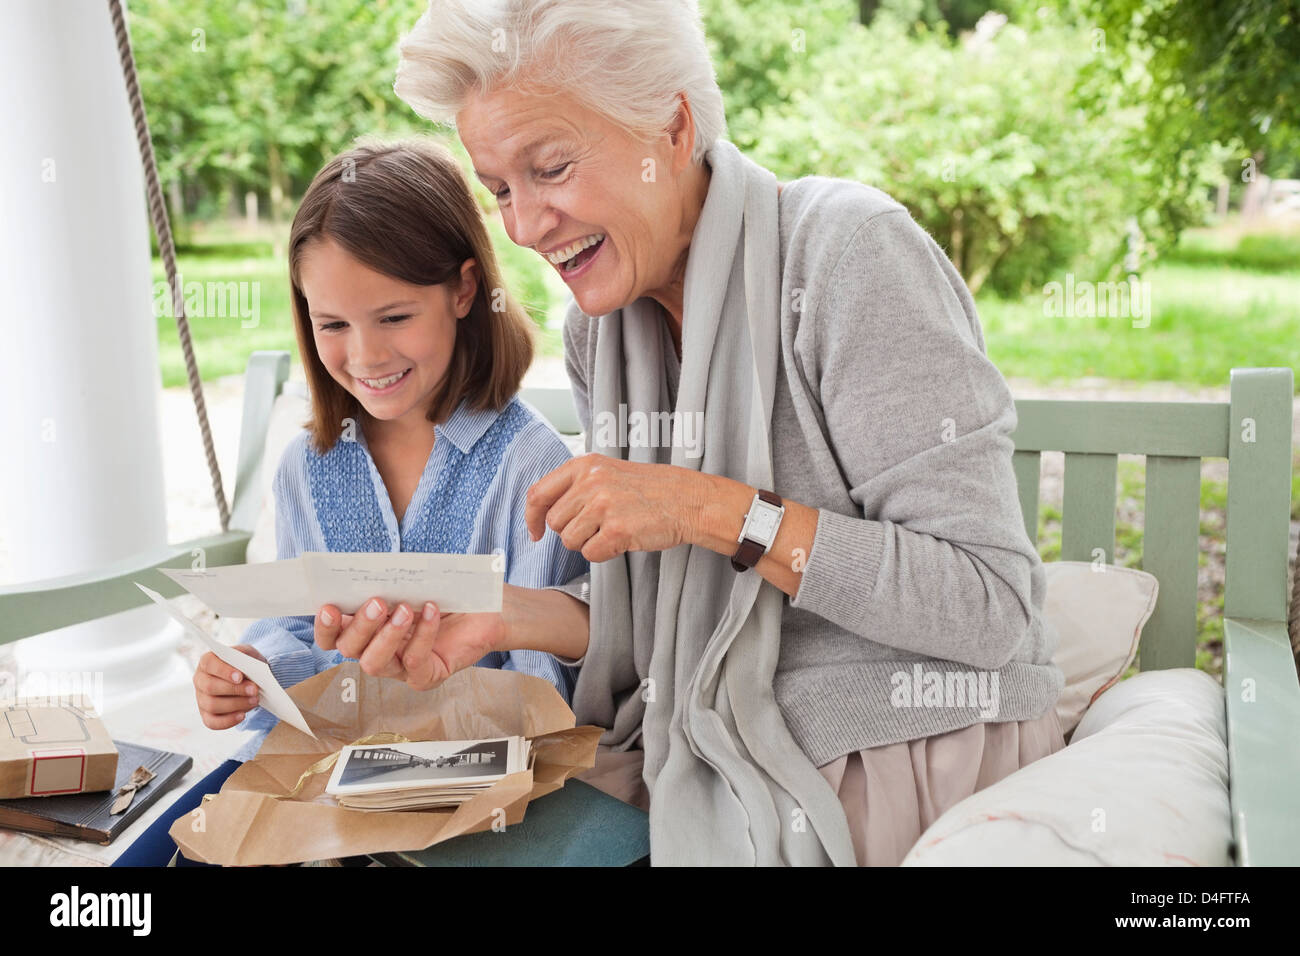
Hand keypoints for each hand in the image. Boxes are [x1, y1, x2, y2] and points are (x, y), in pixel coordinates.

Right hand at [193, 644, 266, 729]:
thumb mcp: (247, 654)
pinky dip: (228, 721)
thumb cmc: (246, 665)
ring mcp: (201, 699)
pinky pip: (212, 722)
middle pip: (210, 687)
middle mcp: (200, 680)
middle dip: (234, 690)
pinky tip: (242, 715)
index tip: (240, 677)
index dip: (223, 671)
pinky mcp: (207, 715)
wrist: (251, 677)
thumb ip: (244, 657)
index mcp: (207, 662)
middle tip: (254, 690)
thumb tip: (245, 667)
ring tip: (254, 701)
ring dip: (236, 704)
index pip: (209, 664)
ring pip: (212, 705)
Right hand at [314, 597, 503, 689]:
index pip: (333, 637)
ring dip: (387, 636)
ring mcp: (401, 668)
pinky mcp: (426, 676)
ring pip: (375, 664)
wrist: (489, 607)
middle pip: (349, 651)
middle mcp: (379, 652)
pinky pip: (414, 662)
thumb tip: (365, 573)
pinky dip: (422, 635)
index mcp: (368, 630)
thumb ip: (388, 581)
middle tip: (376, 601)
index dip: (325, 626)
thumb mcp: (414, 582)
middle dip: (358, 626)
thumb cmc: (447, 592)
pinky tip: (431, 611)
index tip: (327, 605)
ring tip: (405, 610)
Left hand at [524, 454, 702, 561]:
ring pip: (570, 541)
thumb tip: (543, 514)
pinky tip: (622, 540)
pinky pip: (590, 554)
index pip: (538, 493)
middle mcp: (590, 482)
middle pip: (555, 523)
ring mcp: (603, 505)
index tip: (536, 533)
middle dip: (572, 532)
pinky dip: (604, 553)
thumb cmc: (648, 490)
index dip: (531, 517)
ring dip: (589, 543)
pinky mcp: (617, 529)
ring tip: (614, 529)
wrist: (687, 499)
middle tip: (599, 526)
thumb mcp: (607, 473)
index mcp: (584, 466)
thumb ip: (576, 487)